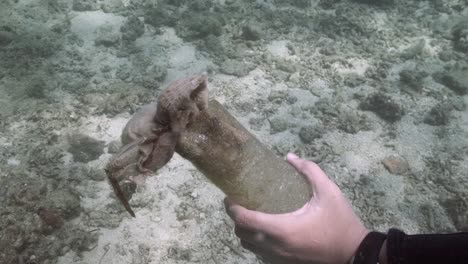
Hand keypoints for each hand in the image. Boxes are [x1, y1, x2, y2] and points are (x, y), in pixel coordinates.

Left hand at [224, 153, 368, 263]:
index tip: (230, 196)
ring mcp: (278, 259)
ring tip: (251, 214)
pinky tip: (265, 230)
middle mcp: (275, 247)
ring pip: (248, 245)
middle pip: (241, 233)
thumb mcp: (329, 192)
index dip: (232, 208)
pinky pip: (259, 253)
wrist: (354, 254)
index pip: (245, 219)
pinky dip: (255, 241)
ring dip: (244, 230)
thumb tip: (289, 157)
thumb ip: (309, 171)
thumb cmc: (340, 222)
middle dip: (236, 217)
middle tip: (240, 202)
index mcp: (282, 229)